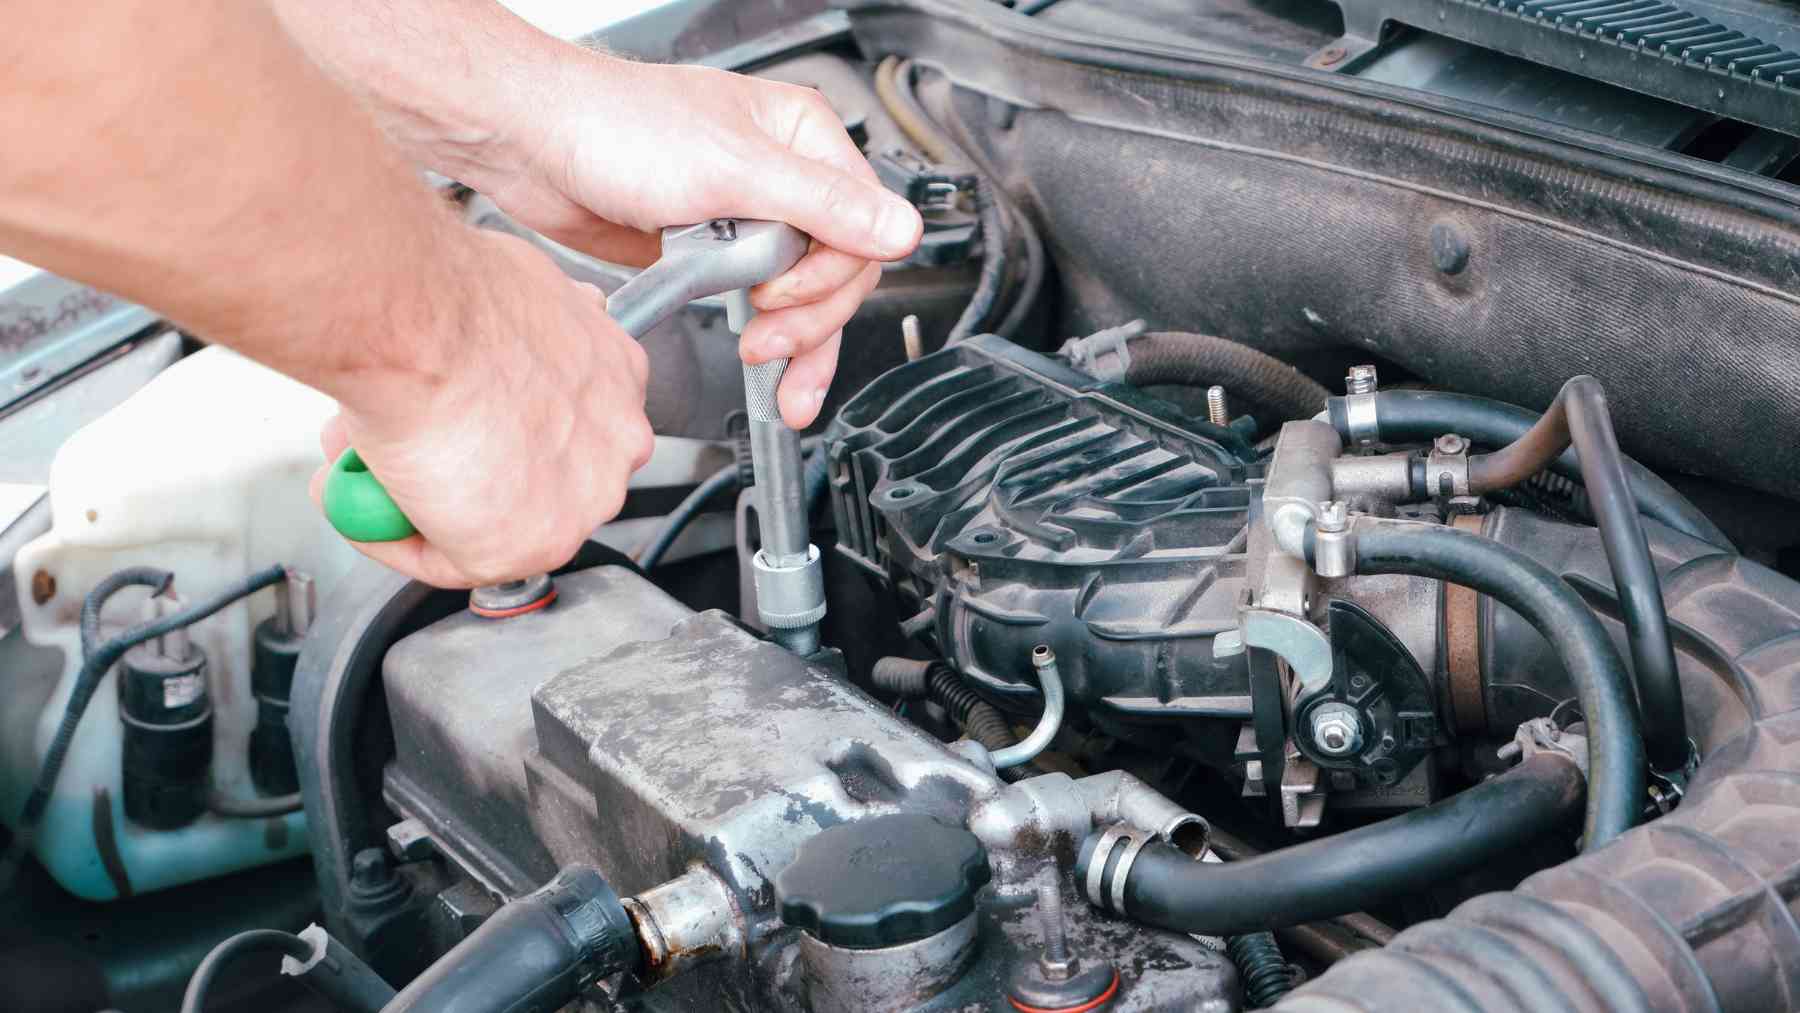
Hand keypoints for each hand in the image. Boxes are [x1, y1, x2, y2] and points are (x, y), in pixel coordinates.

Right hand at [308, 229, 653, 586]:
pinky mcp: (521, 548)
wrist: (421, 317)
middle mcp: (615, 443)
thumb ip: (513, 338)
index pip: (563, 424)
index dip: (491, 428)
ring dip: (420, 503)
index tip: (444, 424)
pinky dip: (390, 536)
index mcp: (616, 376)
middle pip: (533, 477)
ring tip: (363, 462)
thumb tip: (481, 348)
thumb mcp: (509, 295)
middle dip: (458, 470)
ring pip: (491, 523)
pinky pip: (446, 561)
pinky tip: (356, 492)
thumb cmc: (451, 293)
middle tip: (394, 448)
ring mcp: (578, 502)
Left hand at [467, 56, 921, 427]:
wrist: (533, 144)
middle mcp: (783, 177)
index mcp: (803, 139)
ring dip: (792, 339)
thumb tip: (901, 230)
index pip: (861, 228)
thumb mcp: (732, 169)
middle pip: (838, 271)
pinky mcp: (713, 250)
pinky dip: (761, 337)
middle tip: (768, 345)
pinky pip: (757, 304)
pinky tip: (759, 364)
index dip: (829, 277)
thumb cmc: (614, 127)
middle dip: (810, 319)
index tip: (782, 297)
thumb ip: (822, 205)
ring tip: (771, 373)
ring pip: (802, 295)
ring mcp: (748, 216)